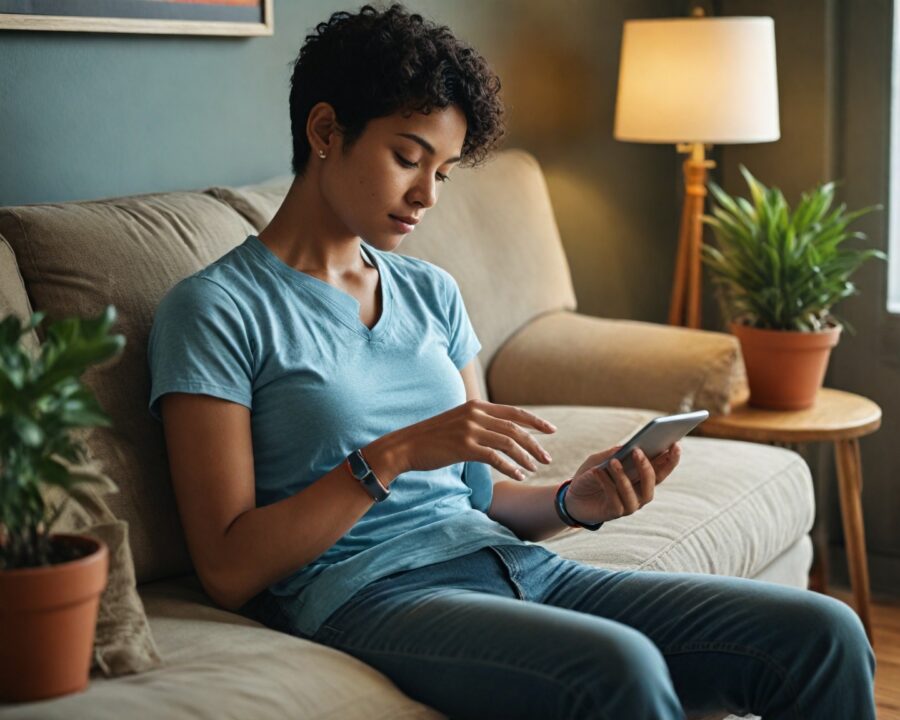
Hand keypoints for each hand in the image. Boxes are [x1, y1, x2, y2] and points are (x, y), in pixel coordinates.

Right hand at [389, 399, 555, 480]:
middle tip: (547, 458)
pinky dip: (511, 468)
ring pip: (508, 443)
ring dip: (526, 458)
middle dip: (535, 444)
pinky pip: (496, 458)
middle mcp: (475, 414)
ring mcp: (470, 430)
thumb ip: (477, 421)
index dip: (535, 421)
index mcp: (476, 405)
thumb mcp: (457, 421)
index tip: (551, 430)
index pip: (514, 412)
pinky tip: (519, 476)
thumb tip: (499, 431)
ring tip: (535, 469)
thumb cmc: (431, 437)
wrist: (405, 445)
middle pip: (515, 428)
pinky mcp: (464, 447)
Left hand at [563, 443, 681, 525]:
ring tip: (614, 462)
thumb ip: (613, 453)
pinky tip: (598, 472)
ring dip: (624, 477)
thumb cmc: (592, 474)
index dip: (671, 457)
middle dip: (648, 466)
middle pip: (654, 481)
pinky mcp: (614, 513)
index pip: (662, 467)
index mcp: (643, 477)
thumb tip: (627, 447)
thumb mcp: (599, 459)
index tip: (675, 443)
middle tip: (638, 451)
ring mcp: (630, 505)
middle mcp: (641, 492)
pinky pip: (614, 499)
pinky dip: (606, 484)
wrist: (573, 496)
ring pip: (635, 493)